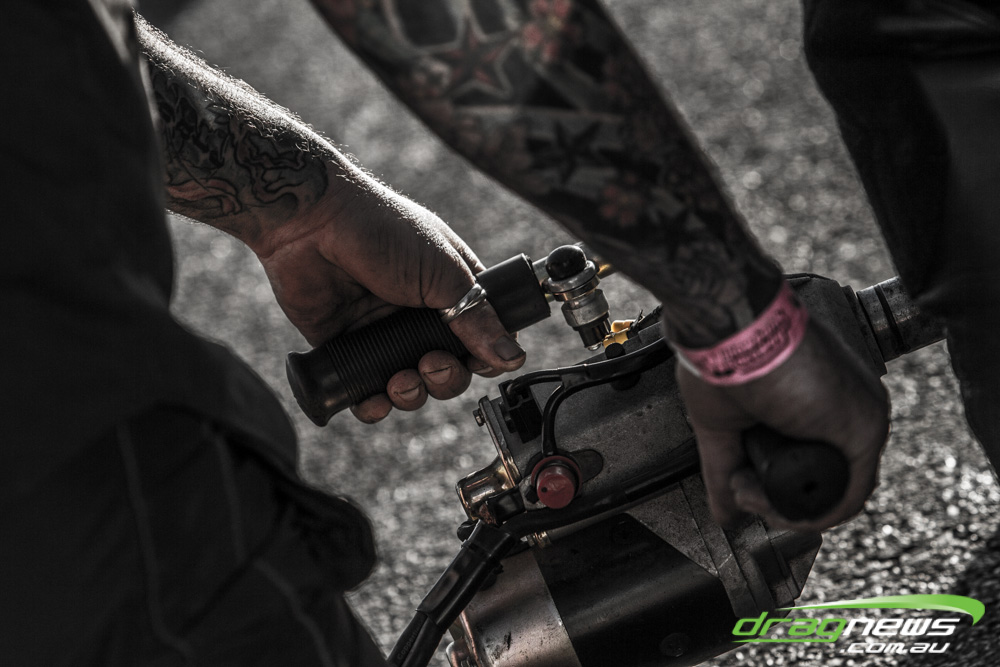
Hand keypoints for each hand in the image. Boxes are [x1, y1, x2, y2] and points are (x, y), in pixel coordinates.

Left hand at [251, 170, 526, 422]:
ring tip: (401, 380)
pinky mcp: (346, 347)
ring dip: (412, 394)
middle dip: (445, 378)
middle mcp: (419, 314)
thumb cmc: (381, 229)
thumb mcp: (442, 274)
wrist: (312, 222)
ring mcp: (382, 332)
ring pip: (410, 385)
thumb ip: (477, 319)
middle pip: (448, 368)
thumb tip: (512, 356)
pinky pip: (364, 389)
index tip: (479, 364)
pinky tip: (374, 398)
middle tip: (431, 364)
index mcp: (450, 290)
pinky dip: (372, 403)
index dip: (484, 358)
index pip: (482, 337)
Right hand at [676, 318, 889, 531]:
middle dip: (778, 498)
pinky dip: (804, 512)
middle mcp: (847, 408)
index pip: (813, 459)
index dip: (775, 485)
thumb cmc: (725, 357)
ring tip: (744, 491)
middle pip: (824, 478)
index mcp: (819, 401)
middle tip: (740, 490)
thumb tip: (724, 513)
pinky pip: (847, 497)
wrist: (733, 332)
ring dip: (784, 507)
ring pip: (836, 493)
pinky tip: (765, 501)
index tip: (740, 484)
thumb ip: (726, 470)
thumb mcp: (723, 425)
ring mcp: (861, 418)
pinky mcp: (865, 430)